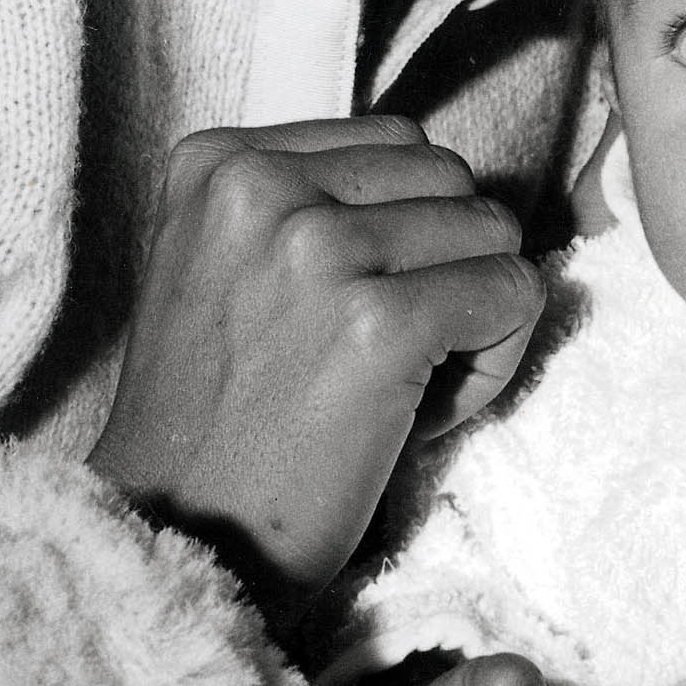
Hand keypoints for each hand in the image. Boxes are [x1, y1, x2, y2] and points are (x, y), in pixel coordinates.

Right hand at [88, 116, 541, 615]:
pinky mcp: (376, 325)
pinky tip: (425, 413)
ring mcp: (317, 250)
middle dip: (446, 265)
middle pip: (451, 180)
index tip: (349, 313)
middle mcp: (261, 186)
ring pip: (493, 233)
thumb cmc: (222, 419)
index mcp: (221, 161)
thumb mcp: (230, 267)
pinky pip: (513, 294)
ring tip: (401, 386)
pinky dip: (497, 359)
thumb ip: (313, 204)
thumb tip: (451, 185)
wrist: (171, 541)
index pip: (396, 143)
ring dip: (474, 315)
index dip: (404, 231)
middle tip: (387, 358)